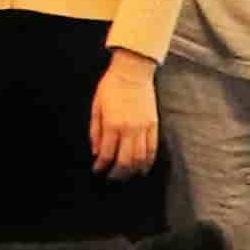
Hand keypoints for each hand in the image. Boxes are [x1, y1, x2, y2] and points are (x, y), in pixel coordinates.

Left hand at [89, 52, 161, 178]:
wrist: (132, 72)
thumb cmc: (111, 87)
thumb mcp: (96, 107)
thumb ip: (95, 131)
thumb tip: (96, 152)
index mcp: (112, 125)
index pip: (107, 154)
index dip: (101, 166)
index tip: (97, 170)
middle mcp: (129, 129)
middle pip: (125, 161)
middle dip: (117, 173)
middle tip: (111, 177)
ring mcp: (144, 128)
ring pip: (140, 158)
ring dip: (132, 170)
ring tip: (125, 175)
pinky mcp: (154, 125)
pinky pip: (153, 148)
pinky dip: (148, 161)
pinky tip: (142, 167)